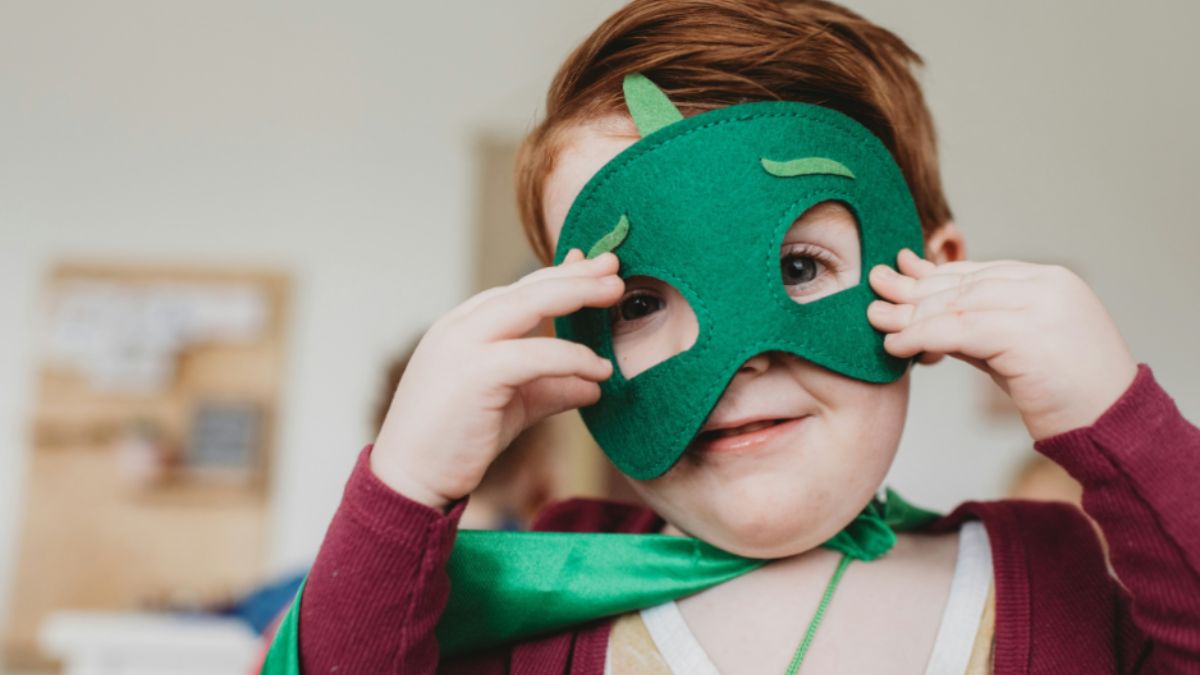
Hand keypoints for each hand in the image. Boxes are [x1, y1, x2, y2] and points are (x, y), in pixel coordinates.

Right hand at [371, 249, 622, 509]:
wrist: (409, 479)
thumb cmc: (455, 441)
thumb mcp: (513, 405)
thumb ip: (550, 387)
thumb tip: (594, 385)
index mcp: (464, 326)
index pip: (519, 290)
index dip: (561, 275)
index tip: (596, 267)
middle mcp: (461, 326)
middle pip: (528, 287)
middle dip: (577, 273)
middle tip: (615, 265)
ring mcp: (464, 345)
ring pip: (530, 304)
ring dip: (578, 294)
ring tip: (616, 293)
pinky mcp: (474, 373)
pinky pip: (535, 355)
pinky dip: (572, 357)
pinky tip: (599, 369)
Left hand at [866, 248, 1138, 440]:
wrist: (1113, 428)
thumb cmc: (1064, 396)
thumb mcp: (1013, 351)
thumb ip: (975, 327)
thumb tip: (919, 316)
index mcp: (1050, 281)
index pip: (979, 272)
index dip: (934, 275)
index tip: (900, 273)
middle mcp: (1048, 285)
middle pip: (964, 285)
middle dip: (915, 290)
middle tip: (875, 291)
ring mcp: (1042, 306)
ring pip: (958, 304)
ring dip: (911, 314)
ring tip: (877, 320)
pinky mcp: (1029, 334)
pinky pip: (960, 331)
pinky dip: (922, 336)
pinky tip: (897, 345)